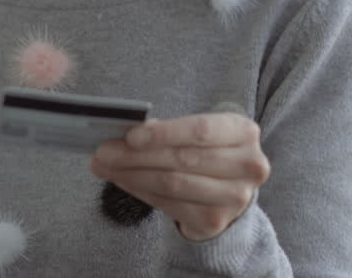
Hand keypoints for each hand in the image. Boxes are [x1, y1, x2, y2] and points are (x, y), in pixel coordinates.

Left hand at [90, 112, 270, 241]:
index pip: (200, 130)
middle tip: (104, 152)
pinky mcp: (215, 220)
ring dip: (132, 175)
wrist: (230, 188)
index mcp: (244, 132)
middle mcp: (247, 165)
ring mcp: (235, 197)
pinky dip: (140, 191)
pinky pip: (169, 205)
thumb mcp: (198, 132)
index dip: (163, 133)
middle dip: (137, 155)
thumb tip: (126, 135)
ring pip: (173, 184)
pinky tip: (124, 181)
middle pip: (183, 159)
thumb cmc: (208, 150)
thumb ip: (168, 131)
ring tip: (106, 166)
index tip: (130, 136)